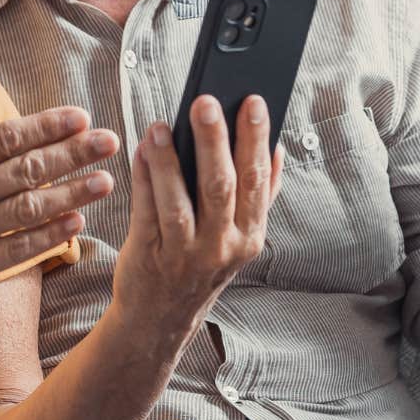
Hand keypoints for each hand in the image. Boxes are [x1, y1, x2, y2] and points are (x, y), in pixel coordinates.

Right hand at [0, 87, 120, 315]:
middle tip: (110, 140)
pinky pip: (17, 249)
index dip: (47, 126)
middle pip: (27, 168)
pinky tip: (77, 223)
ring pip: (29, 208)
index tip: (80, 116)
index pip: (6, 137)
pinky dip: (49, 236)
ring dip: (72, 193)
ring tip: (105, 181)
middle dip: (73, 153)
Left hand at [111, 95, 282, 331]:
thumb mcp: (240, 239)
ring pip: (180, 200)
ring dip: (170, 160)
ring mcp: (184, 253)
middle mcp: (221, 246)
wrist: (160, 318)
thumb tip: (277, 149)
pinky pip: (146, 210)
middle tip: (206, 102)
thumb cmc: (201, 267)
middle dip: (215, 141)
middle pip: (221, 186)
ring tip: (161, 125)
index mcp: (250, 236)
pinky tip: (142, 149)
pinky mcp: (149, 254)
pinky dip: (144, 177)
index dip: (256, 139)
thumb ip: (261, 196)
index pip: (256, 181)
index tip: (253, 102)